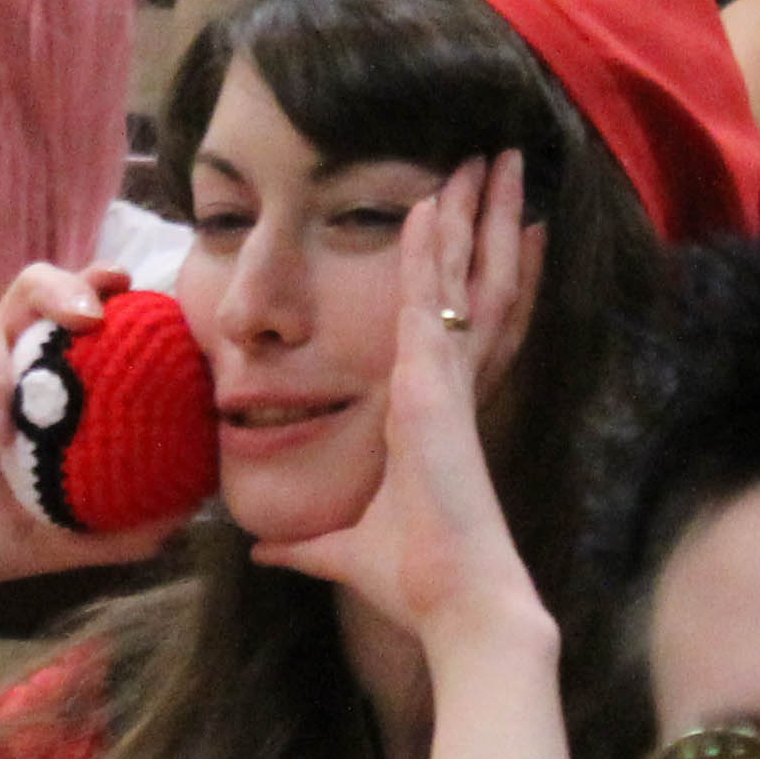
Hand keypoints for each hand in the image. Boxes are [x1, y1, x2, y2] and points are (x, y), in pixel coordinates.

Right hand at [0, 265, 180, 612]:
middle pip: (28, 286)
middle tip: (88, 320)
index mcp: (31, 380)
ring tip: (0, 442)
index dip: (100, 287)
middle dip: (61, 289)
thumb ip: (122, 523)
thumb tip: (194, 511)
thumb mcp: (59, 535)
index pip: (71, 315)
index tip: (131, 287)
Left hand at [252, 155, 546, 653]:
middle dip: (481, 218)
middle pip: (469, 281)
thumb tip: (264, 552)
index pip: (445, 319)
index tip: (461, 216)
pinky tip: (428, 204)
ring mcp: (445, 383)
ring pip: (458, 277)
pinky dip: (430, 253)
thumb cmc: (416, 582)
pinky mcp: (433, 390)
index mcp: (430, 414)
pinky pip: (428, 305)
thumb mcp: (344, 552)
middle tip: (495, 158)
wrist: (457, 604)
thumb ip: (305, 547)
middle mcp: (446, 386)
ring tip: (484, 155)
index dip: (455, 265)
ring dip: (467, 214)